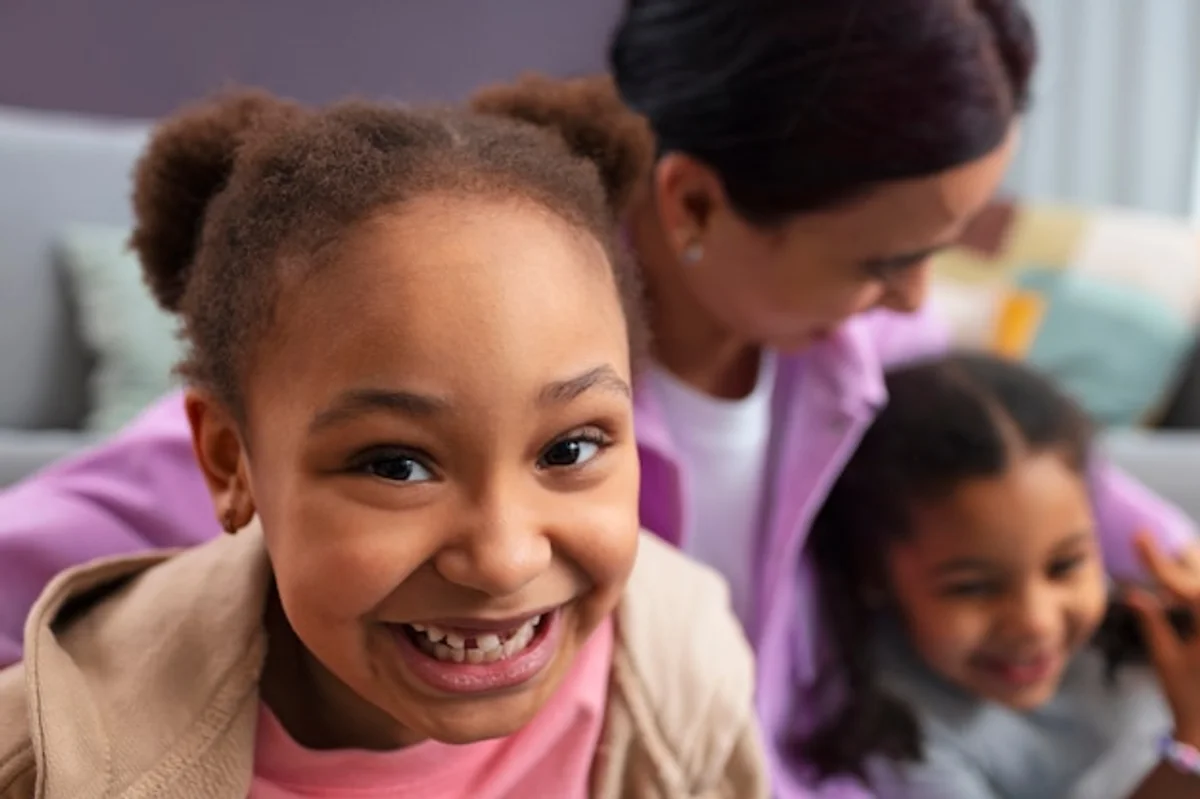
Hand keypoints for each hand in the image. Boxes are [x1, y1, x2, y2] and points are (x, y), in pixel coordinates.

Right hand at [1128, 533, 1199, 747]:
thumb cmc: (1190, 697)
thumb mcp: (1166, 659)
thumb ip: (1152, 621)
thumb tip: (1133, 593)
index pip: (1183, 581)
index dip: (1157, 558)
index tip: (1139, 535)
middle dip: (1186, 560)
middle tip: (1166, 547)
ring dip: (1195, 579)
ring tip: (1180, 565)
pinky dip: (1198, 598)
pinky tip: (1187, 598)